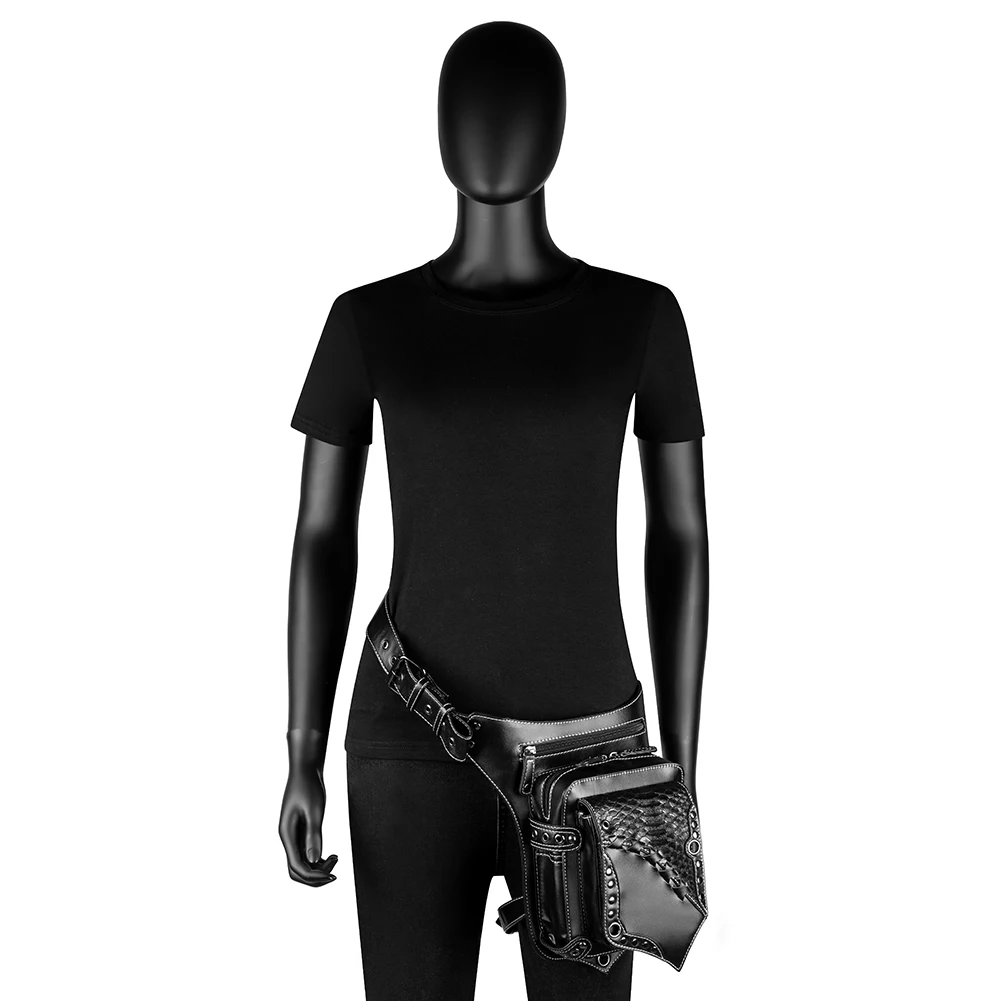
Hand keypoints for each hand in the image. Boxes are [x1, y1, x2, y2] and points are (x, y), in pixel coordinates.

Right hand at [279, 762, 337, 885]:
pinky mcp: (301, 831)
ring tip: (336, 859)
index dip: (314, 876)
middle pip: (296, 871)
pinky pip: (306, 854)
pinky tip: (332, 855)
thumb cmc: (309, 786)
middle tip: (335, 872)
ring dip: (318, 868)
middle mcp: (287, 838)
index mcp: (286, 834)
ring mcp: (293, 836)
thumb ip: (313, 835)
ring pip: (302, 863)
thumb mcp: (314, 810)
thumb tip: (314, 860)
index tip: (333, 876)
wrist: (306, 769)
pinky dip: (318, 859)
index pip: (297, 867)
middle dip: (315, 877)